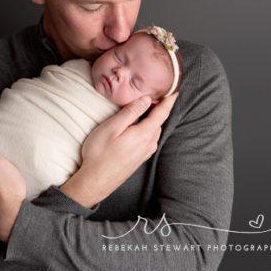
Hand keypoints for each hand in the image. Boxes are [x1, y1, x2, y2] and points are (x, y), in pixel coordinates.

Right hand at [61, 92, 177, 207]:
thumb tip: (146, 99)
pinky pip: (149, 138)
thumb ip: (130, 112)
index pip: (162, 113)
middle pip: (159, 121)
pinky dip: (148, 128)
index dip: (169, 100)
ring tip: (147, 106)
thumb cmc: (99, 153)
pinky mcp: (139, 158)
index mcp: (144, 134)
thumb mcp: (112, 127)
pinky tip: (138, 125)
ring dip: (153, 118)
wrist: (95, 182)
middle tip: (157, 93)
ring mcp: (145, 153)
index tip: (175, 89)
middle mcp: (149, 144)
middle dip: (160, 107)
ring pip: (154, 130)